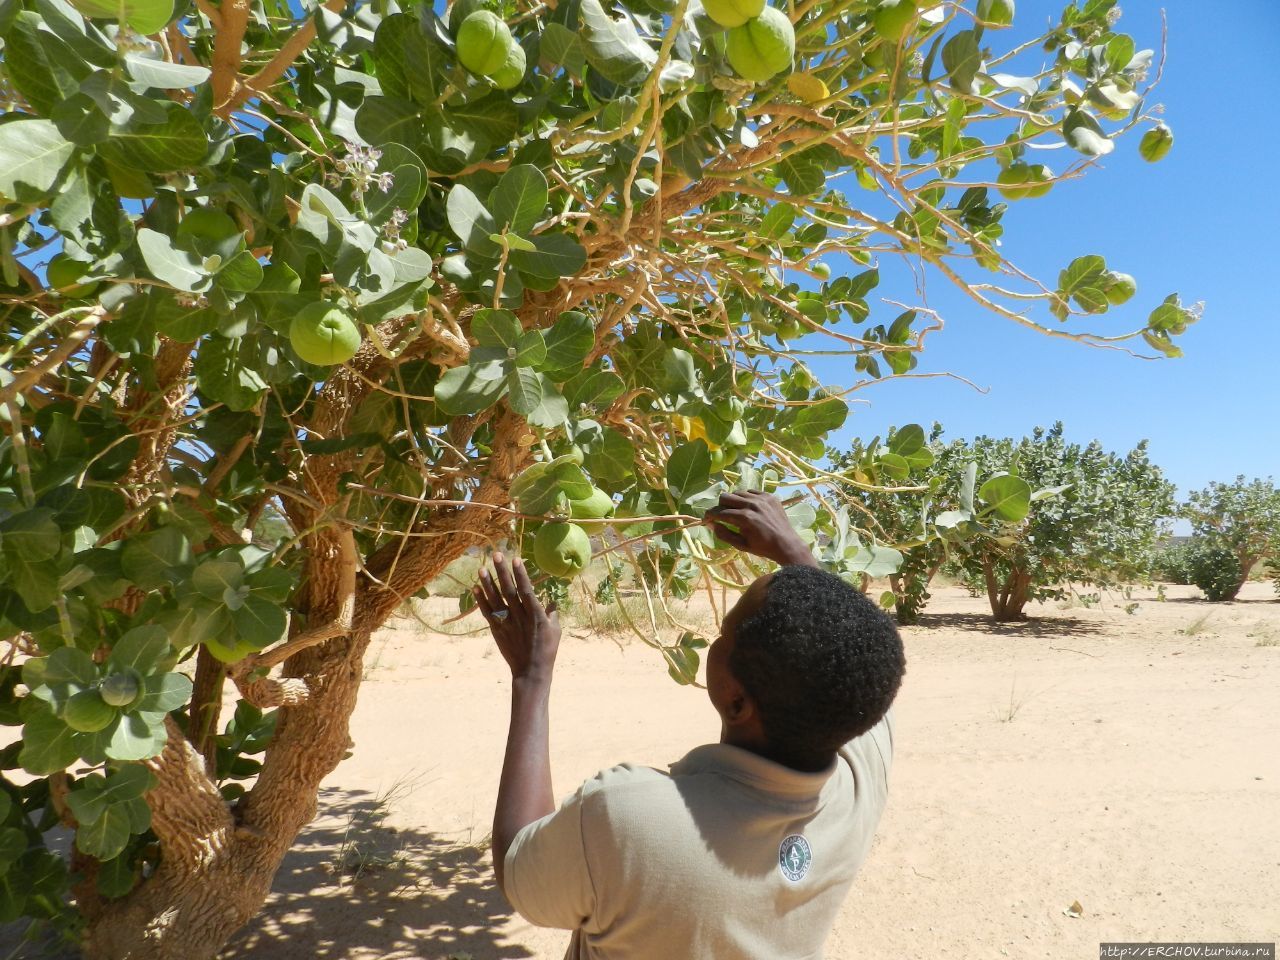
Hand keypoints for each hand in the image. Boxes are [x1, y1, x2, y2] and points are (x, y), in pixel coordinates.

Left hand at [474, 553, 561, 682]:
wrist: (531, 671)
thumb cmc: (547, 650)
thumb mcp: (556, 631)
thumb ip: (553, 614)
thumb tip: (552, 601)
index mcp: (536, 615)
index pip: (526, 590)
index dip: (521, 574)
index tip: (516, 559)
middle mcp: (520, 617)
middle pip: (509, 590)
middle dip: (503, 572)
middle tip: (496, 555)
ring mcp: (507, 624)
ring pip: (496, 600)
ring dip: (489, 583)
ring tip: (482, 568)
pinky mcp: (497, 630)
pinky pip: (488, 613)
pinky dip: (481, 600)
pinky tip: (476, 588)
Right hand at [705, 491, 817, 566]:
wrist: (786, 543)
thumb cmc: (762, 547)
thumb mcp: (740, 545)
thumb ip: (723, 534)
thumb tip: (711, 524)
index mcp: (744, 518)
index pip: (719, 512)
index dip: (709, 515)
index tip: (706, 518)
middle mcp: (752, 504)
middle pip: (725, 497)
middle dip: (720, 506)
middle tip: (722, 515)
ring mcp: (761, 498)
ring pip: (737, 493)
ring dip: (733, 502)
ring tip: (737, 512)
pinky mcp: (769, 496)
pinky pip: (751, 492)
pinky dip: (746, 499)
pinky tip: (749, 508)